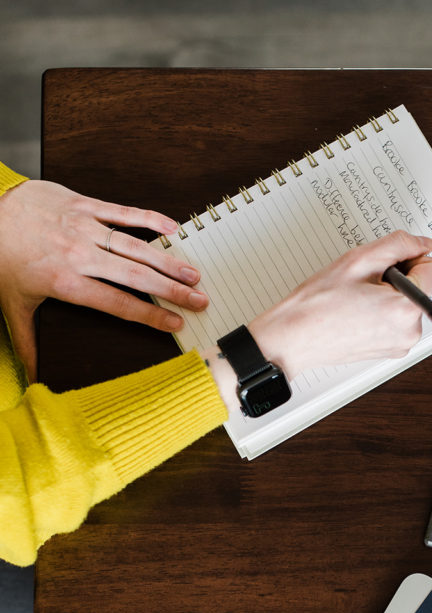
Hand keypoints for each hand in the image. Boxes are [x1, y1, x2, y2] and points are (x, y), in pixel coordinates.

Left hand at [0, 179, 207, 381]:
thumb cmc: (1, 256)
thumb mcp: (14, 304)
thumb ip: (27, 341)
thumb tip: (32, 375)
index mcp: (66, 283)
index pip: (117, 304)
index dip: (149, 316)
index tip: (175, 324)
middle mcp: (79, 255)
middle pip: (134, 277)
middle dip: (171, 290)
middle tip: (198, 300)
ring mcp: (84, 227)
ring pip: (134, 247)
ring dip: (167, 261)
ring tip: (192, 274)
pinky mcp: (84, 205)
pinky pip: (122, 212)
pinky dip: (149, 219)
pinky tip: (172, 228)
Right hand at [205, 230, 431, 412]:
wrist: (294, 339)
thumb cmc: (319, 303)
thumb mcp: (359, 260)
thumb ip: (399, 244)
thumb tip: (424, 244)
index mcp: (407, 310)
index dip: (408, 258)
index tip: (382, 265)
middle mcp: (410, 332)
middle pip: (421, 286)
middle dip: (397, 279)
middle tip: (363, 285)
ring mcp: (400, 345)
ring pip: (408, 303)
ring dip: (388, 295)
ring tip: (357, 300)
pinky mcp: (390, 351)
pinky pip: (397, 320)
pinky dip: (383, 312)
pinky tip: (357, 313)